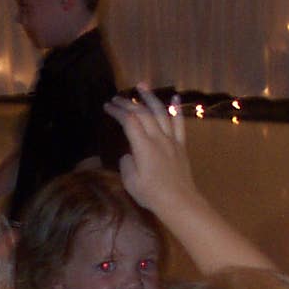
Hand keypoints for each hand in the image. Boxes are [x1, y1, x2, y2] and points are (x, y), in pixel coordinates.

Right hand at [106, 90, 199, 218]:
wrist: (179, 201)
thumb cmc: (151, 194)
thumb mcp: (130, 181)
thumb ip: (127, 163)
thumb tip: (130, 154)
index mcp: (143, 146)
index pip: (129, 121)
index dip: (117, 111)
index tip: (107, 106)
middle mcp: (158, 138)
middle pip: (143, 113)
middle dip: (128, 103)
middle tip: (116, 97)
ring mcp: (171, 140)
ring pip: (161, 113)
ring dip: (150, 97)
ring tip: (142, 86)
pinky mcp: (181, 145)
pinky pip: (179, 123)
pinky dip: (176, 109)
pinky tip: (174, 97)